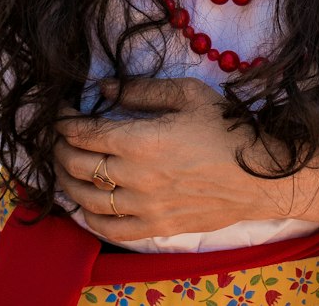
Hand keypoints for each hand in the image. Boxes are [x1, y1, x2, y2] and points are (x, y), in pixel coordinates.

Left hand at [53, 76, 282, 241]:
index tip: (62, 111)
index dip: (65, 121)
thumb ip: (140, 90)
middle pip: (77, 166)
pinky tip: (84, 205)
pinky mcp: (157, 227)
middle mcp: (136, 178)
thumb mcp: (185, 93)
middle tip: (59, 137)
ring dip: (66, 182)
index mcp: (141, 140)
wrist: (259, 174)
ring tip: (64, 166)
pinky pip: (111, 230)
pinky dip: (89, 218)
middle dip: (59, 149)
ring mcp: (145, 207)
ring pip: (87, 199)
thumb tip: (103, 88)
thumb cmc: (225, 127)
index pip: (84, 133)